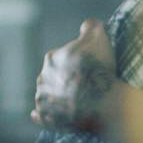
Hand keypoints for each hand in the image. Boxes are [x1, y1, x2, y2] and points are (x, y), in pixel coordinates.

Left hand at [32, 18, 117, 133]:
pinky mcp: (48, 119)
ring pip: (47, 96)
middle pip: (53, 76)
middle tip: (83, 84)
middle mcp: (43, 78)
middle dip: (64, 78)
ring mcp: (44, 100)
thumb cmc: (99, 69)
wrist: (99, 102)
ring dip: (56, 97)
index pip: (62, 55)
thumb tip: (89, 24)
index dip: (76, 60)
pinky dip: (44, 116)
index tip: (88, 66)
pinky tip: (50, 116)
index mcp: (52, 58)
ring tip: (74, 102)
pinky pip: (42, 117)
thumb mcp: (99, 39)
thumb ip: (91, 27)